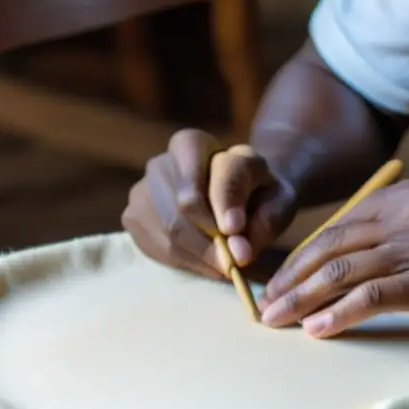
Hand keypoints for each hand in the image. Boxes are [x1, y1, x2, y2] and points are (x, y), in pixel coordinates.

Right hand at [122, 129, 297, 279]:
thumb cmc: (257, 194)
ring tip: (222, 264)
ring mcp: (141, 190)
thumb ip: (265, 220)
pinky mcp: (132, 218)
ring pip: (169, 231)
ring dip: (200, 256)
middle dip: (211, 243)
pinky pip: (156, 247)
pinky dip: (184, 262)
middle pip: (183, 208)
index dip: (226, 205)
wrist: (234, 197)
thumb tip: (237, 251)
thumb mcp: (277, 197)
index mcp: (194, 143)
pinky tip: (202, 261)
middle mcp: (161, 162)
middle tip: (233, 264)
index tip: (238, 233)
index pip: (206, 173)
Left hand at [259, 179, 408, 335]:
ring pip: (339, 272)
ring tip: (275, 320)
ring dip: (301, 299)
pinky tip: (316, 331)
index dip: (301, 257)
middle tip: (264, 305)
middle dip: (290, 279)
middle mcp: (401, 217)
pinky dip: (336, 315)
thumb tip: (341, 253)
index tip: (280, 281)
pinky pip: (368, 298)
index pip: (335, 227)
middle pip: (327, 247)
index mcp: (398, 197)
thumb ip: (391, 225)